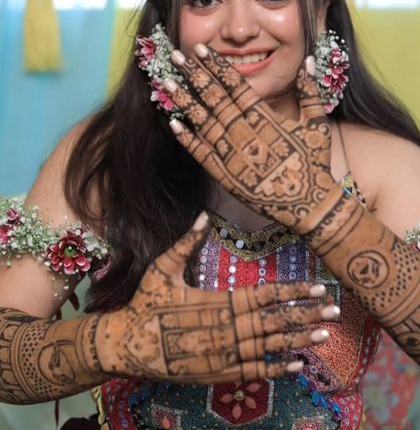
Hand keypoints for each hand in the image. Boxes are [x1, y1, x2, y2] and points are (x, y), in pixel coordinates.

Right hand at [97, 212, 336, 383]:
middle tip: (334, 310)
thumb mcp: (163, 268)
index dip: (293, 290)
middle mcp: (227, 329)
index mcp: (218, 301)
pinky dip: (277, 368)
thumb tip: (203, 214)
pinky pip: (253, 371)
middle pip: (275, 321)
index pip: (265, 294)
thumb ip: (186, 242)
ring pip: (269, 347)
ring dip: (298, 340)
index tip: (318, 286)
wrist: (127, 344)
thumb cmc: (146, 303)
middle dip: (306, 313)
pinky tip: (297, 366)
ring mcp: (224, 354)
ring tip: (323, 335)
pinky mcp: (217, 373)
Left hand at [165, 46, 342, 233]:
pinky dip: (187, 139)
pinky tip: (173, 123)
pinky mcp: (226, 176)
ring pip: (203, 122)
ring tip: (167, 82)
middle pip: (214, 98)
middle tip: (176, 56)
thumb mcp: (318, 124)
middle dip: (194, 75)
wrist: (309, 206)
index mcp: (265, 117)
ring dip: (185, 102)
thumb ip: (310, 92)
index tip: (201, 50)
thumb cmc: (315, 164)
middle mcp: (245, 132)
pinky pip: (202, 154)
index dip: (216, 66)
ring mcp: (233, 154)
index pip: (235, 85)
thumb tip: (308, 62)